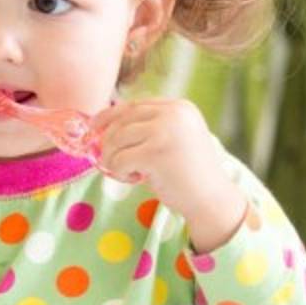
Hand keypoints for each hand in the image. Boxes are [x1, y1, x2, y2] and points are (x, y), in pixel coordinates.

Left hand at [91, 99, 247, 252]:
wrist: (212, 199)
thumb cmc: (189, 173)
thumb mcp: (174, 139)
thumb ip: (150, 127)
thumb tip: (104, 126)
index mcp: (180, 107)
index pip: (135, 105)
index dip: (110, 115)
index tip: (93, 127)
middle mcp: (174, 114)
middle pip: (123, 119)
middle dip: (108, 139)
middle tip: (105, 157)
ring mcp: (165, 132)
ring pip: (117, 138)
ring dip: (113, 157)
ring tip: (124, 171)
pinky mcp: (156, 153)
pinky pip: (120, 159)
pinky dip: (119, 171)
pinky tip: (132, 178)